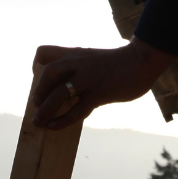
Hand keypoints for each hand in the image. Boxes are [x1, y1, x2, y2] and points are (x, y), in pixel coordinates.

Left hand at [31, 38, 174, 130]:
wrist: (141, 61)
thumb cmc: (117, 63)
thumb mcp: (92, 58)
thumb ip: (77, 67)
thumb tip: (63, 86)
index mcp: (75, 54)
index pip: (44, 52)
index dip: (36, 66)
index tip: (38, 79)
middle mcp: (79, 63)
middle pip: (49, 72)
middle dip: (39, 90)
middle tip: (36, 103)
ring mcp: (89, 78)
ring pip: (60, 93)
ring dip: (45, 109)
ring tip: (38, 122)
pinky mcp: (100, 93)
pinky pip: (77, 110)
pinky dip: (62, 120)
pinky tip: (54, 126)